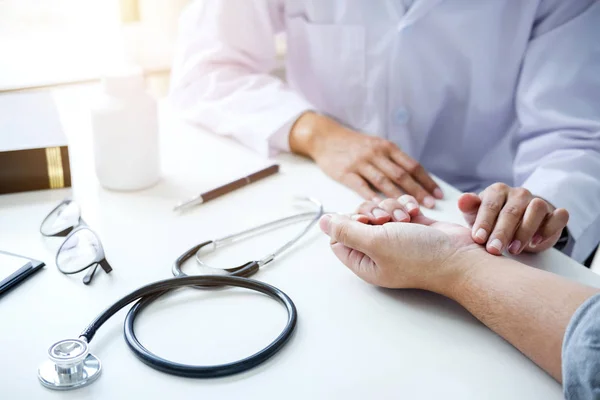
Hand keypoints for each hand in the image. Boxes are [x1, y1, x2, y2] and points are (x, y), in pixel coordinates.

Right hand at [289, 112, 442, 207]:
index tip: (438, 195)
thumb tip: (415, 181)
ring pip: (383, 182)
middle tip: (430, 206)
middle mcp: (376, 153)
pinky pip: (361, 187)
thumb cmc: (354, 146)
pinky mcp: (345, 173)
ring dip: (397, 198)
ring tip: (409, 213)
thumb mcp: (376, 145)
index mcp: (387, 147)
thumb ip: (393, 160)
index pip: (412, 165)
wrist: (325, 138)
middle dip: (417, 191)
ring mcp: (360, 163)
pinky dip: (372, 198)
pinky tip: (381, 209)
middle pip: (401, 174)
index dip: (427, 180)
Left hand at [319, 195, 483, 292]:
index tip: (364, 221)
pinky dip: (406, 205)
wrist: (460, 256)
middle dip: (372, 212)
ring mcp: (396, 238)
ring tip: (406, 218)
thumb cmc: (419, 255)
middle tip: (386, 220)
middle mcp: (378, 251)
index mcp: (364, 262)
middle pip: (358, 219)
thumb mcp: (374, 242)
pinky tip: (416, 213)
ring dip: (391, 207)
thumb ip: (346, 230)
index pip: (339, 238)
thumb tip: (322, 222)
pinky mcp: (413, 226)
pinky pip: (399, 206)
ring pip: (379, 209)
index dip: (347, 224)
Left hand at [458, 183, 568, 254]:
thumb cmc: (491, 220)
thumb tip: (462, 200)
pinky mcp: (555, 212)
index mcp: (497, 191)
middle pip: (511, 211)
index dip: (484, 222)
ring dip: (525, 231)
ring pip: (536, 209)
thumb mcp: (476, 215)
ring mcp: (538, 201)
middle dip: (501, 232)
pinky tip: (536, 242)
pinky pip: (559, 216)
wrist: (517, 223)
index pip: (490, 205)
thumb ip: (469, 207)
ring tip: (513, 249)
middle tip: (493, 250)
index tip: (478, 240)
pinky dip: (549, 229)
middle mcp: (518, 194)